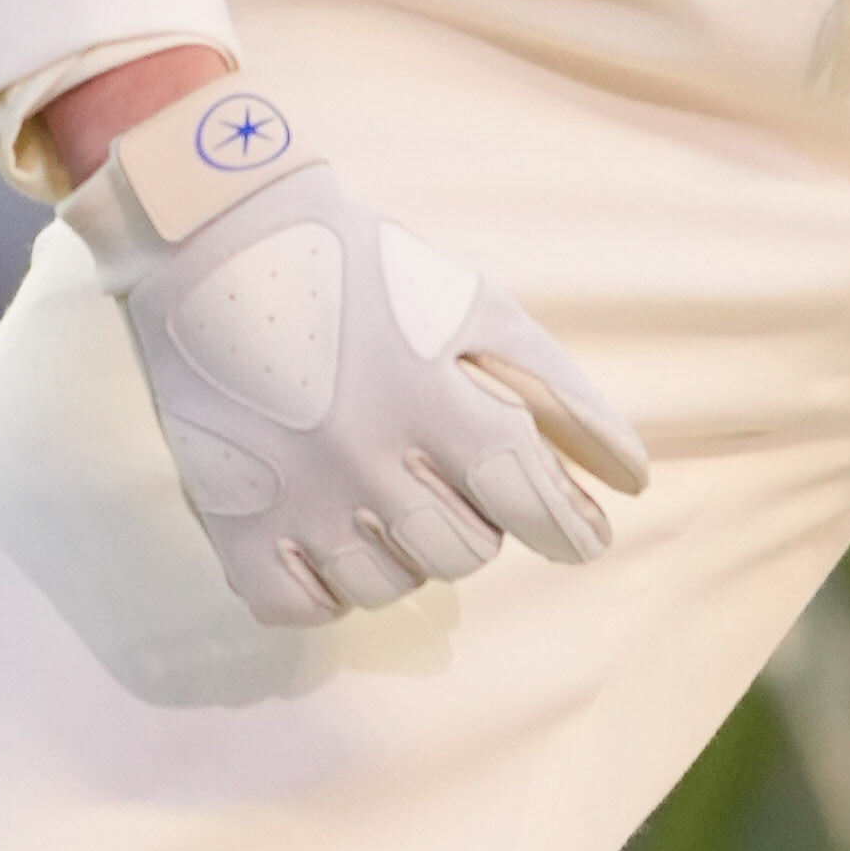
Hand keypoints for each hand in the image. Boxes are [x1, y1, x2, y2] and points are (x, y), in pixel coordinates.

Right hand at [71, 80, 650, 628]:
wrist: (217, 242)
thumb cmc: (367, 274)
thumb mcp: (478, 310)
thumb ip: (560, 395)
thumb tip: (632, 481)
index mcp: (431, 400)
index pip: (525, 501)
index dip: (565, 528)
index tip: (578, 536)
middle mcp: (363, 458)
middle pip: (460, 554)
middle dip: (475, 522)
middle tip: (448, 479)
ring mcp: (294, 496)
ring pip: (388, 587)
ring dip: (405, 552)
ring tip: (386, 496)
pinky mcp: (231, 521)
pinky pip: (302, 608)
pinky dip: (328, 586)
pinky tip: (331, 535)